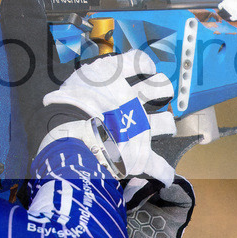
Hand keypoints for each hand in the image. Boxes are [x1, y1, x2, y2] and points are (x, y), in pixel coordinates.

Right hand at [36, 51, 176, 184]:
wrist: (72, 133)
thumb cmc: (70, 104)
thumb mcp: (77, 82)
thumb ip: (88, 80)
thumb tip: (86, 81)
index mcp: (118, 81)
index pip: (141, 62)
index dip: (145, 65)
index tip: (145, 70)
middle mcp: (135, 101)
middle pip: (162, 89)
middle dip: (161, 92)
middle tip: (155, 96)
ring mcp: (142, 128)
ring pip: (167, 123)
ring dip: (166, 125)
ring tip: (163, 127)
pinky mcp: (142, 155)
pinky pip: (159, 166)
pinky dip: (163, 172)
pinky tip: (165, 175)